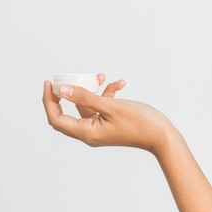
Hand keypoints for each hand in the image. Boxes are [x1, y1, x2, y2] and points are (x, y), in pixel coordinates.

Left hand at [43, 75, 171, 152]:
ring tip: (102, 76)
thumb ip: (85, 97)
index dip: (49, 101)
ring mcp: (100, 128)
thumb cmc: (139, 124)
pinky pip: (100, 107)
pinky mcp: (109, 123)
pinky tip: (120, 84)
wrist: (161, 135)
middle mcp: (90, 132)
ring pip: (86, 106)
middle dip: (66, 94)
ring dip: (92, 90)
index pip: (56, 118)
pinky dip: (107, 94)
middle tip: (65, 79)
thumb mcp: (111, 107)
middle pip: (67, 113)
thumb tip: (63, 90)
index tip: (50, 83)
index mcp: (86, 132)